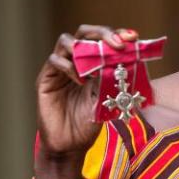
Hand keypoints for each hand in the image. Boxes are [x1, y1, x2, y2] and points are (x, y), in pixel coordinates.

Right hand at [34, 25, 137, 178]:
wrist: (70, 145)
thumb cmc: (89, 123)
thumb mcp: (107, 99)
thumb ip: (113, 80)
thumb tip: (131, 61)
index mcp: (92, 64)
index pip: (102, 40)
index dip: (117, 35)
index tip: (133, 37)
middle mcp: (74, 62)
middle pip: (84, 33)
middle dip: (102, 33)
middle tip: (117, 44)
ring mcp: (59, 69)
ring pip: (66, 41)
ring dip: (83, 47)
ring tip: (96, 66)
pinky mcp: (46, 79)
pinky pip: (55, 61)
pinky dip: (69, 66)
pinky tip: (81, 81)